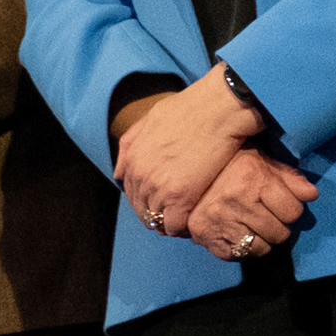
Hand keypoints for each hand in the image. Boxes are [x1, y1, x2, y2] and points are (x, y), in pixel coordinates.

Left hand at [110, 69, 260, 236]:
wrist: (218, 108)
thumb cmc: (190, 107)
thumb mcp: (150, 119)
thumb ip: (130, 144)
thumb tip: (118, 172)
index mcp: (133, 159)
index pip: (131, 192)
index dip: (146, 198)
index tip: (163, 199)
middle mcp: (141, 176)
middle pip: (142, 209)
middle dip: (156, 213)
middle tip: (175, 211)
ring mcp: (159, 189)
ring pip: (156, 221)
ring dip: (169, 221)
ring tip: (185, 217)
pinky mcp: (181, 198)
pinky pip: (174, 226)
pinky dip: (182, 227)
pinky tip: (192, 219)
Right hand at [182, 145, 320, 260]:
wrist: (185, 175)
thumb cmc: (230, 167)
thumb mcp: (261, 162)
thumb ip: (289, 178)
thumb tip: (312, 195)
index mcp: (252, 178)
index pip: (293, 211)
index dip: (292, 209)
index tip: (283, 205)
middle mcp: (236, 201)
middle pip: (280, 233)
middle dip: (279, 226)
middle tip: (269, 216)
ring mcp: (220, 222)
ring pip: (261, 248)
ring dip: (264, 240)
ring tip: (256, 226)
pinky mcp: (208, 238)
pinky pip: (239, 256)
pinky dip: (244, 248)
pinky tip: (240, 233)